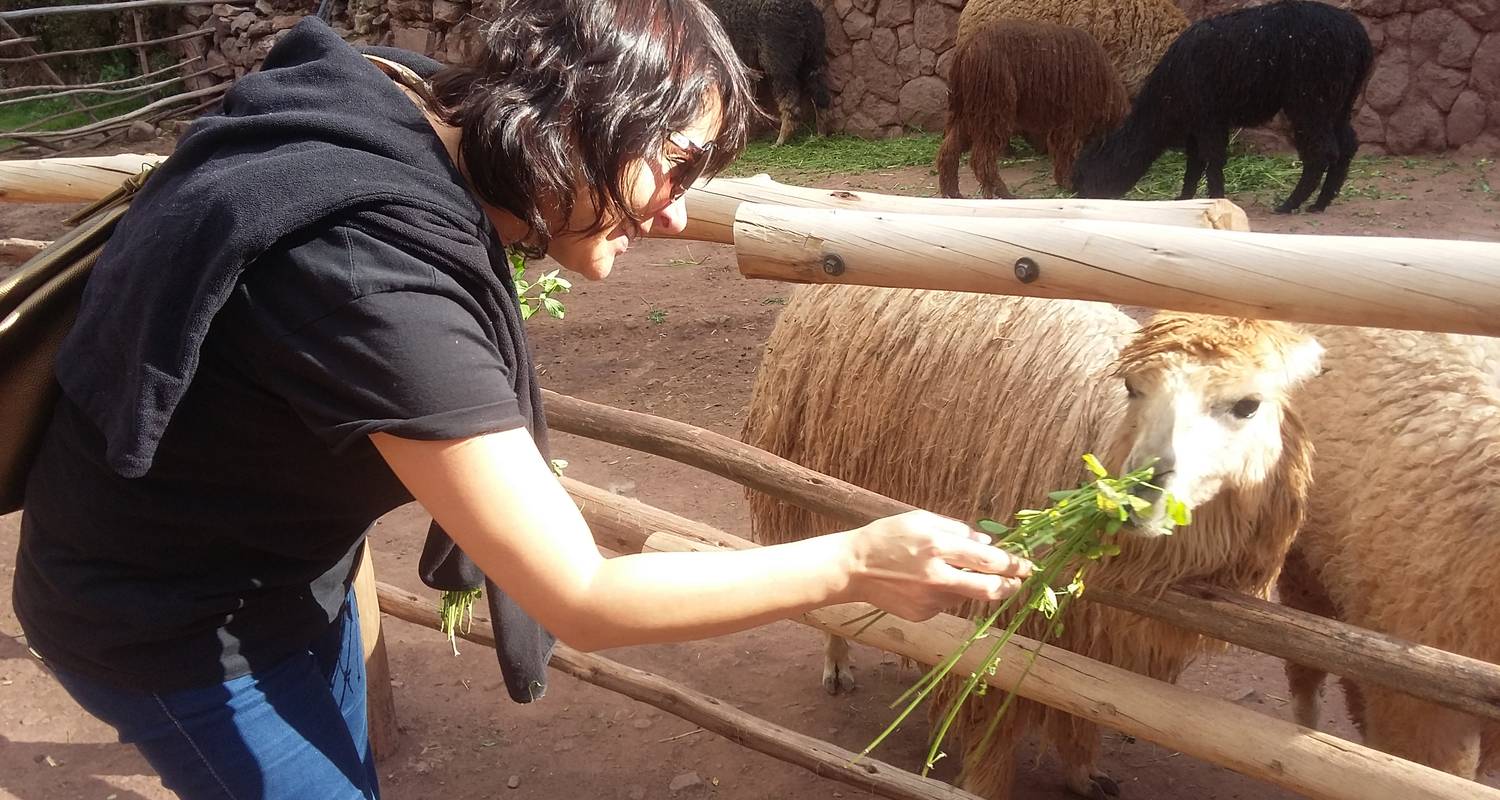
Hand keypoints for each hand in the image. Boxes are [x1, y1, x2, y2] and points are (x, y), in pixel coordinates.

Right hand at [845, 510, 1031, 621]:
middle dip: (1010, 586)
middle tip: (1019, 583)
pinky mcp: (922, 614)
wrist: (852, 569)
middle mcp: (937, 576)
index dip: (1013, 564)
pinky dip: (945, 593)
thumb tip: (986, 544)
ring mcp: (929, 600)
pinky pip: (945, 603)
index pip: (988, 560)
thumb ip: (956, 530)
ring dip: (970, 585)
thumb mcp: (919, 520)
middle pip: (988, 588)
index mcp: (937, 546)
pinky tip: (923, 582)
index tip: (1028, 566)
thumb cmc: (885, 537)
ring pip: (965, 595)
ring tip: (948, 571)